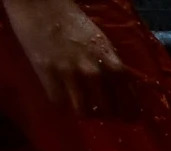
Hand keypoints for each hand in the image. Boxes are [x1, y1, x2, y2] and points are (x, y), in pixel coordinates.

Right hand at [3, 0, 129, 115]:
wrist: (41, 6)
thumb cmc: (72, 21)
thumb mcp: (101, 42)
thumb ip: (110, 64)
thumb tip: (119, 88)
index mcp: (112, 63)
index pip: (128, 98)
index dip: (128, 112)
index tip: (127, 119)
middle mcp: (95, 72)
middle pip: (106, 110)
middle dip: (104, 113)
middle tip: (99, 111)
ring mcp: (70, 74)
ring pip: (83, 110)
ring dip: (82, 111)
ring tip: (80, 107)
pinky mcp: (47, 73)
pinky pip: (58, 101)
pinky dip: (60, 102)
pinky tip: (61, 95)